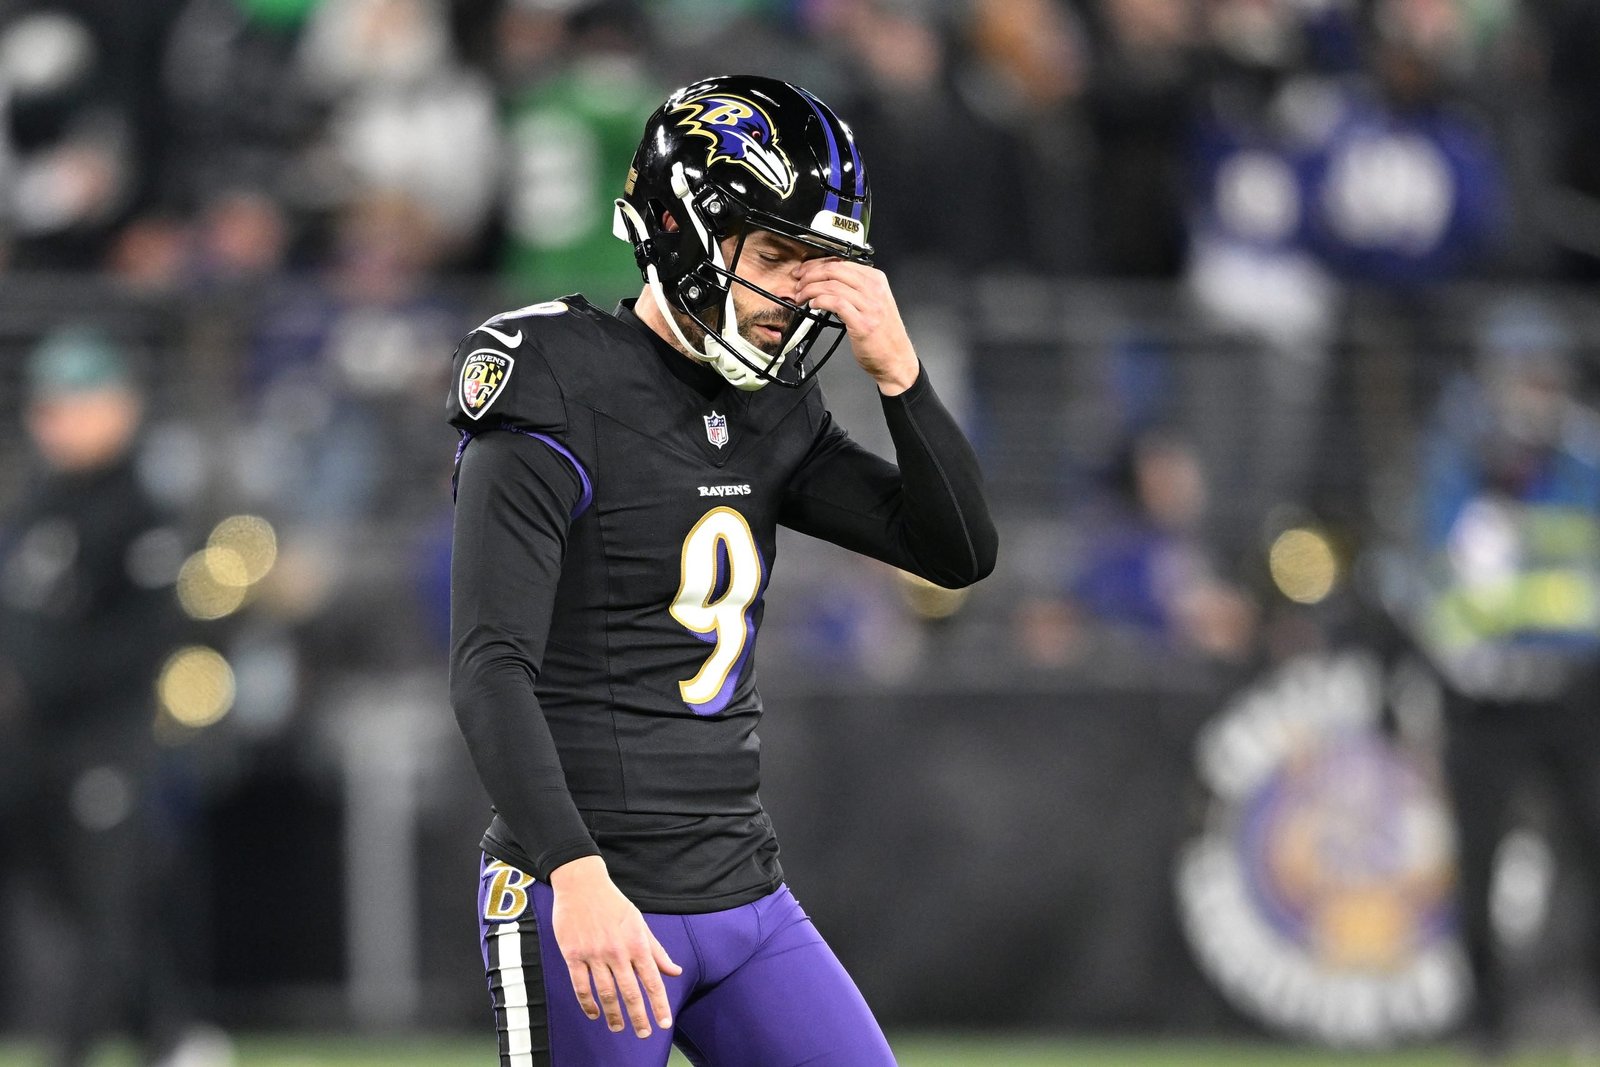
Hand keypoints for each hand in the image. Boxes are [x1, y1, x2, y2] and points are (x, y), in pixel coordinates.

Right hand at [549, 856, 681, 1037]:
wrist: (582, 884)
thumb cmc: (614, 904)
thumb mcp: (640, 924)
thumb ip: (657, 951)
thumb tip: (675, 971)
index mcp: (637, 943)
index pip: (652, 980)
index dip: (659, 1004)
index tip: (664, 1023)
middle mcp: (617, 951)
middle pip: (630, 992)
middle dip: (639, 1017)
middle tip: (644, 1033)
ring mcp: (594, 954)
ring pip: (606, 993)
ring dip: (614, 1014)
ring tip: (619, 1027)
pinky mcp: (573, 955)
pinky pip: (581, 986)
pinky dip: (588, 1003)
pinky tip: (594, 1013)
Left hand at [794, 258, 919, 394]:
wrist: (896, 359)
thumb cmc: (883, 334)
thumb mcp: (874, 302)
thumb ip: (856, 289)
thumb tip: (828, 279)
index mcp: (877, 280)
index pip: (842, 262)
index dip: (817, 264)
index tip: (804, 270)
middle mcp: (875, 290)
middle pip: (835, 270)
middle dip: (810, 274)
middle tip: (798, 281)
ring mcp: (870, 306)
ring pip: (833, 285)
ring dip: (811, 289)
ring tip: (802, 296)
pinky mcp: (863, 323)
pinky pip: (836, 303)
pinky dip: (820, 301)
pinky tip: (813, 305)